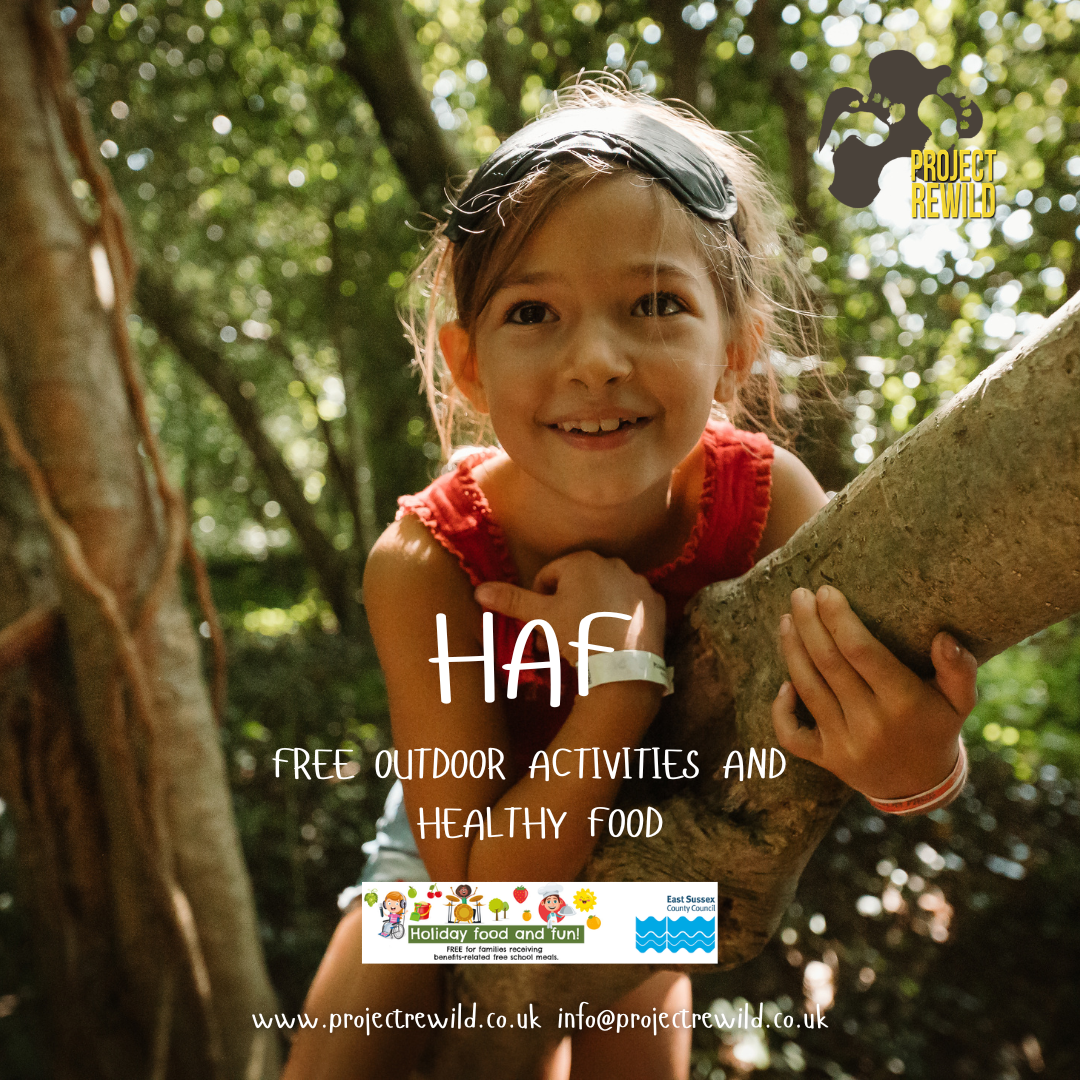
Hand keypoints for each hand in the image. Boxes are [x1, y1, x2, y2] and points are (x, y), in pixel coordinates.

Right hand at [473, 551, 665, 663]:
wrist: (624, 666)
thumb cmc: (578, 633)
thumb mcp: (540, 617)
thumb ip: (511, 599)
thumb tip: (478, 589)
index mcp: (582, 560)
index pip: (549, 576)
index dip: (539, 602)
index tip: (539, 627)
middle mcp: (613, 563)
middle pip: (577, 586)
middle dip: (563, 611)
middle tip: (555, 642)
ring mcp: (638, 583)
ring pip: (604, 596)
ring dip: (590, 614)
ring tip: (583, 644)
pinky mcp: (656, 604)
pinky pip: (630, 607)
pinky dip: (619, 619)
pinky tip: (613, 641)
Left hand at [771, 585, 976, 800]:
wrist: (920, 787)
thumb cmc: (936, 728)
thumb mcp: (960, 701)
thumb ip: (959, 668)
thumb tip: (944, 637)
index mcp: (904, 702)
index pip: (862, 651)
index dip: (840, 619)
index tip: (826, 591)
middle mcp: (870, 722)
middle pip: (829, 663)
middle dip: (809, 624)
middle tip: (799, 594)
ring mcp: (844, 743)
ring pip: (808, 688)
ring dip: (792, 650)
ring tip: (787, 620)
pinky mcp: (826, 760)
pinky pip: (792, 735)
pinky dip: (781, 709)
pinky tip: (784, 682)